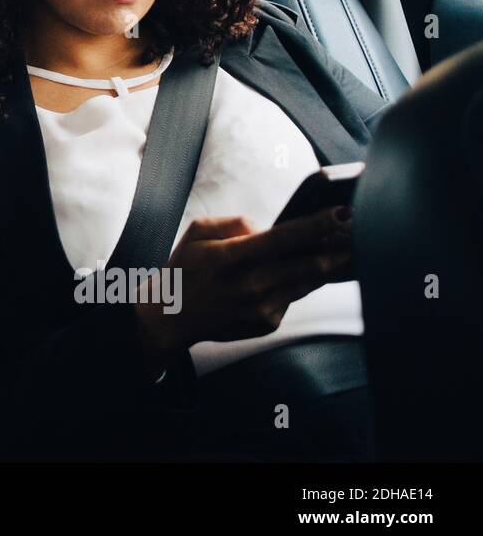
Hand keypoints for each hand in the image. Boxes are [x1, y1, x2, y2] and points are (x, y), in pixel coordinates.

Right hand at [133, 207, 351, 374]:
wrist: (171, 317)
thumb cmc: (185, 269)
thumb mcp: (196, 233)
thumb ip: (234, 223)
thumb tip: (269, 227)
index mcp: (229, 258)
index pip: (282, 238)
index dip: (317, 225)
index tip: (343, 213)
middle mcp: (249, 286)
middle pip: (308, 264)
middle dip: (340, 247)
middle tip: (363, 231)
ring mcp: (261, 308)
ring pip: (309, 281)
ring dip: (333, 264)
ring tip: (353, 248)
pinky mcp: (268, 323)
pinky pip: (295, 296)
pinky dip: (303, 282)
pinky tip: (304, 271)